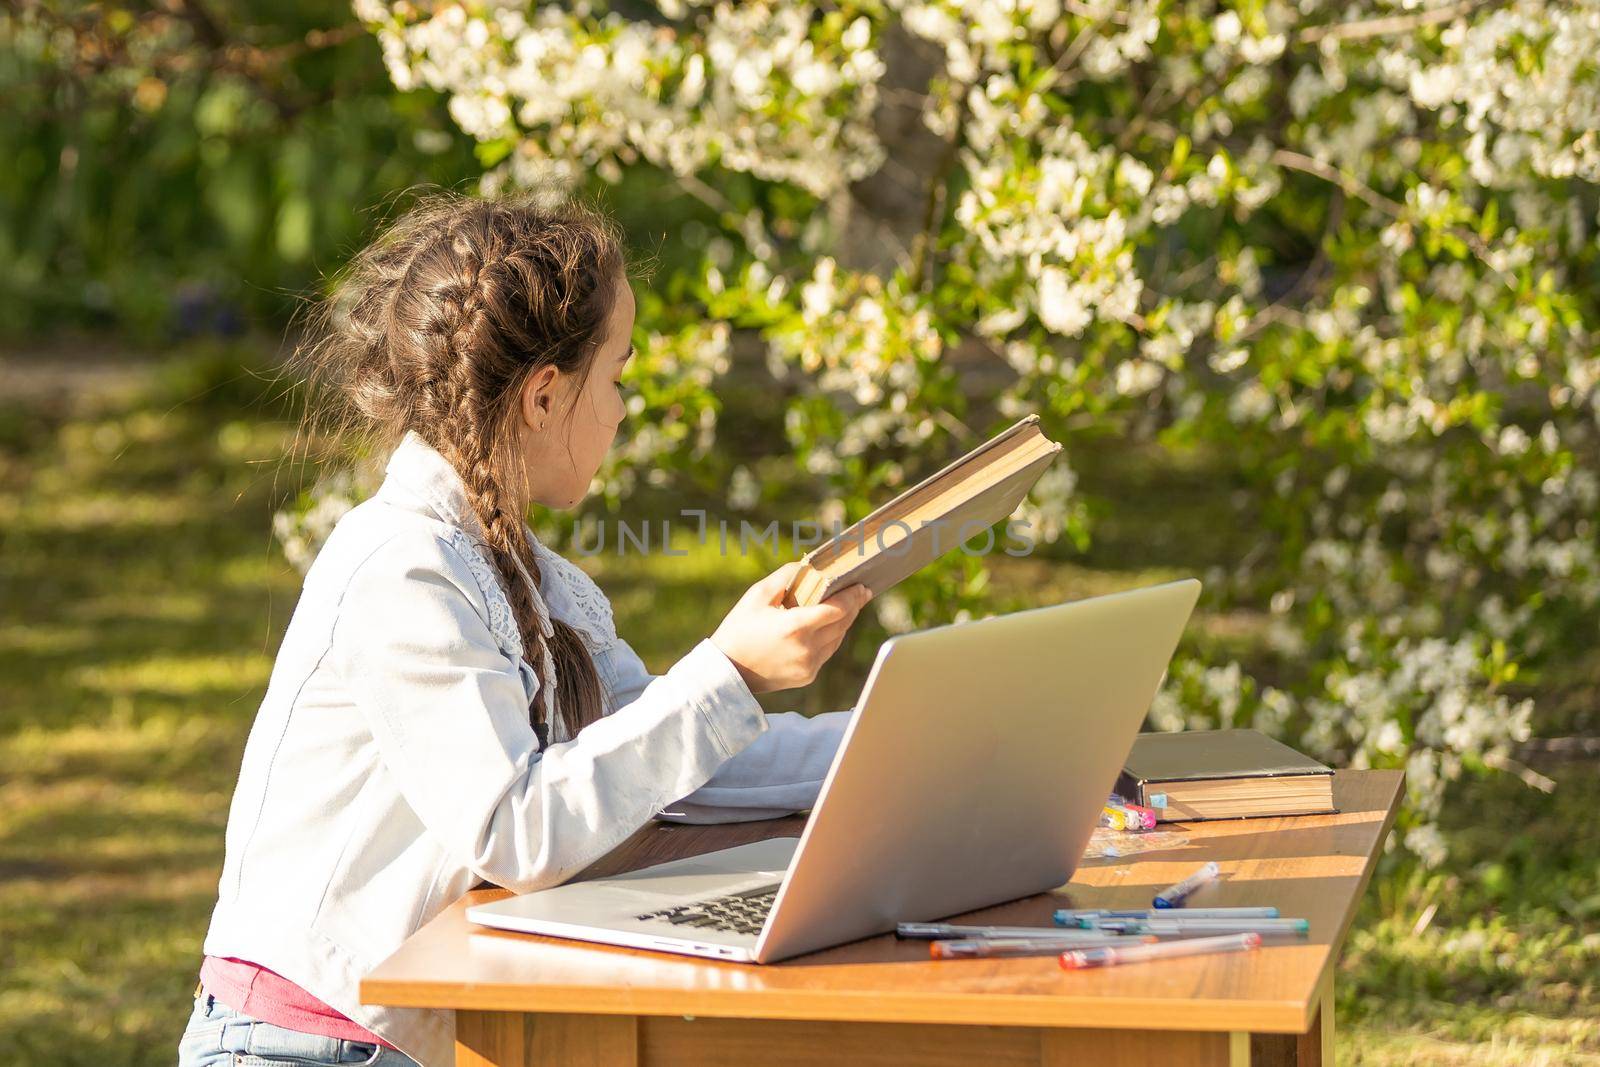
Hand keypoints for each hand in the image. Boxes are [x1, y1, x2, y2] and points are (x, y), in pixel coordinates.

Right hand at [711, 562, 872, 693]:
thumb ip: (786, 576)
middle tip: (861, 592)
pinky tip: (829, 626)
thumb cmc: (739, 628)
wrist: (727, 671)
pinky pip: (827, 652)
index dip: (852, 597)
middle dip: (854, 606)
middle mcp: (806, 648)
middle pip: (842, 623)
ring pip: (838, 639)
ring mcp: (808, 666)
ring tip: (847, 606)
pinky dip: (831, 638)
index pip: (837, 609)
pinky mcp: (807, 676)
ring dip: (844, 622)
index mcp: (794, 626)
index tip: (862, 586)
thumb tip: (809, 566)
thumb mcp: (758, 595)